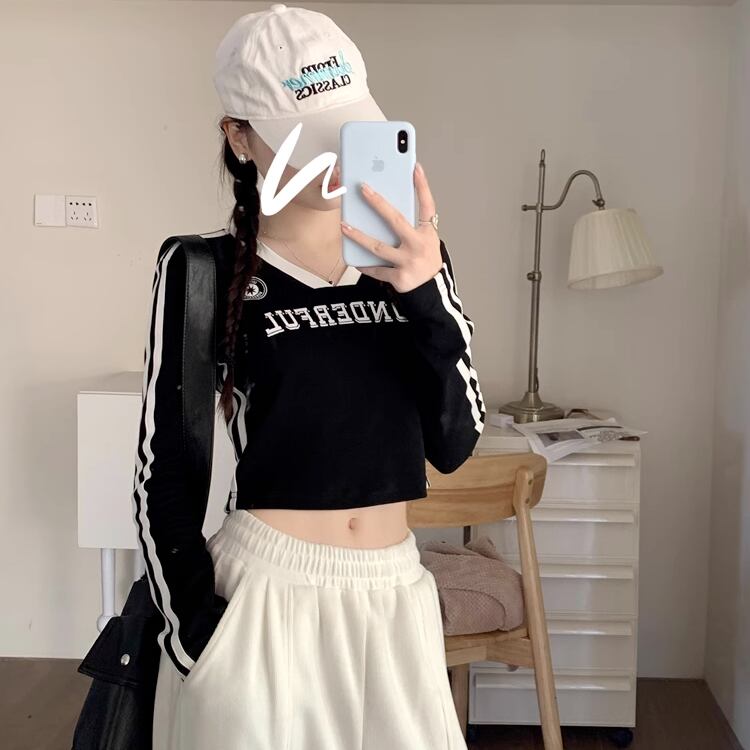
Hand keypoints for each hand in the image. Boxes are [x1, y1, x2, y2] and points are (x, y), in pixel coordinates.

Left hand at [340, 161, 440, 292]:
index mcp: (427, 233)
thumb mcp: (427, 240)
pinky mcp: (399, 277)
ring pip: (378, 247)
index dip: (422, 186)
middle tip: (363, 189)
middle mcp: (419, 245)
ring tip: (344, 226)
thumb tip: (384, 210)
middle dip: (378, 203)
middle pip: (396, 220)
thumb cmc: (425, 261)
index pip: (427, 205)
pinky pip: (377, 270)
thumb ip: (411, 226)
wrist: (432, 291)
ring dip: (358, 236)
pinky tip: (354, 260)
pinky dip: (365, 265)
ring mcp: (409, 262)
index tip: (415, 167)